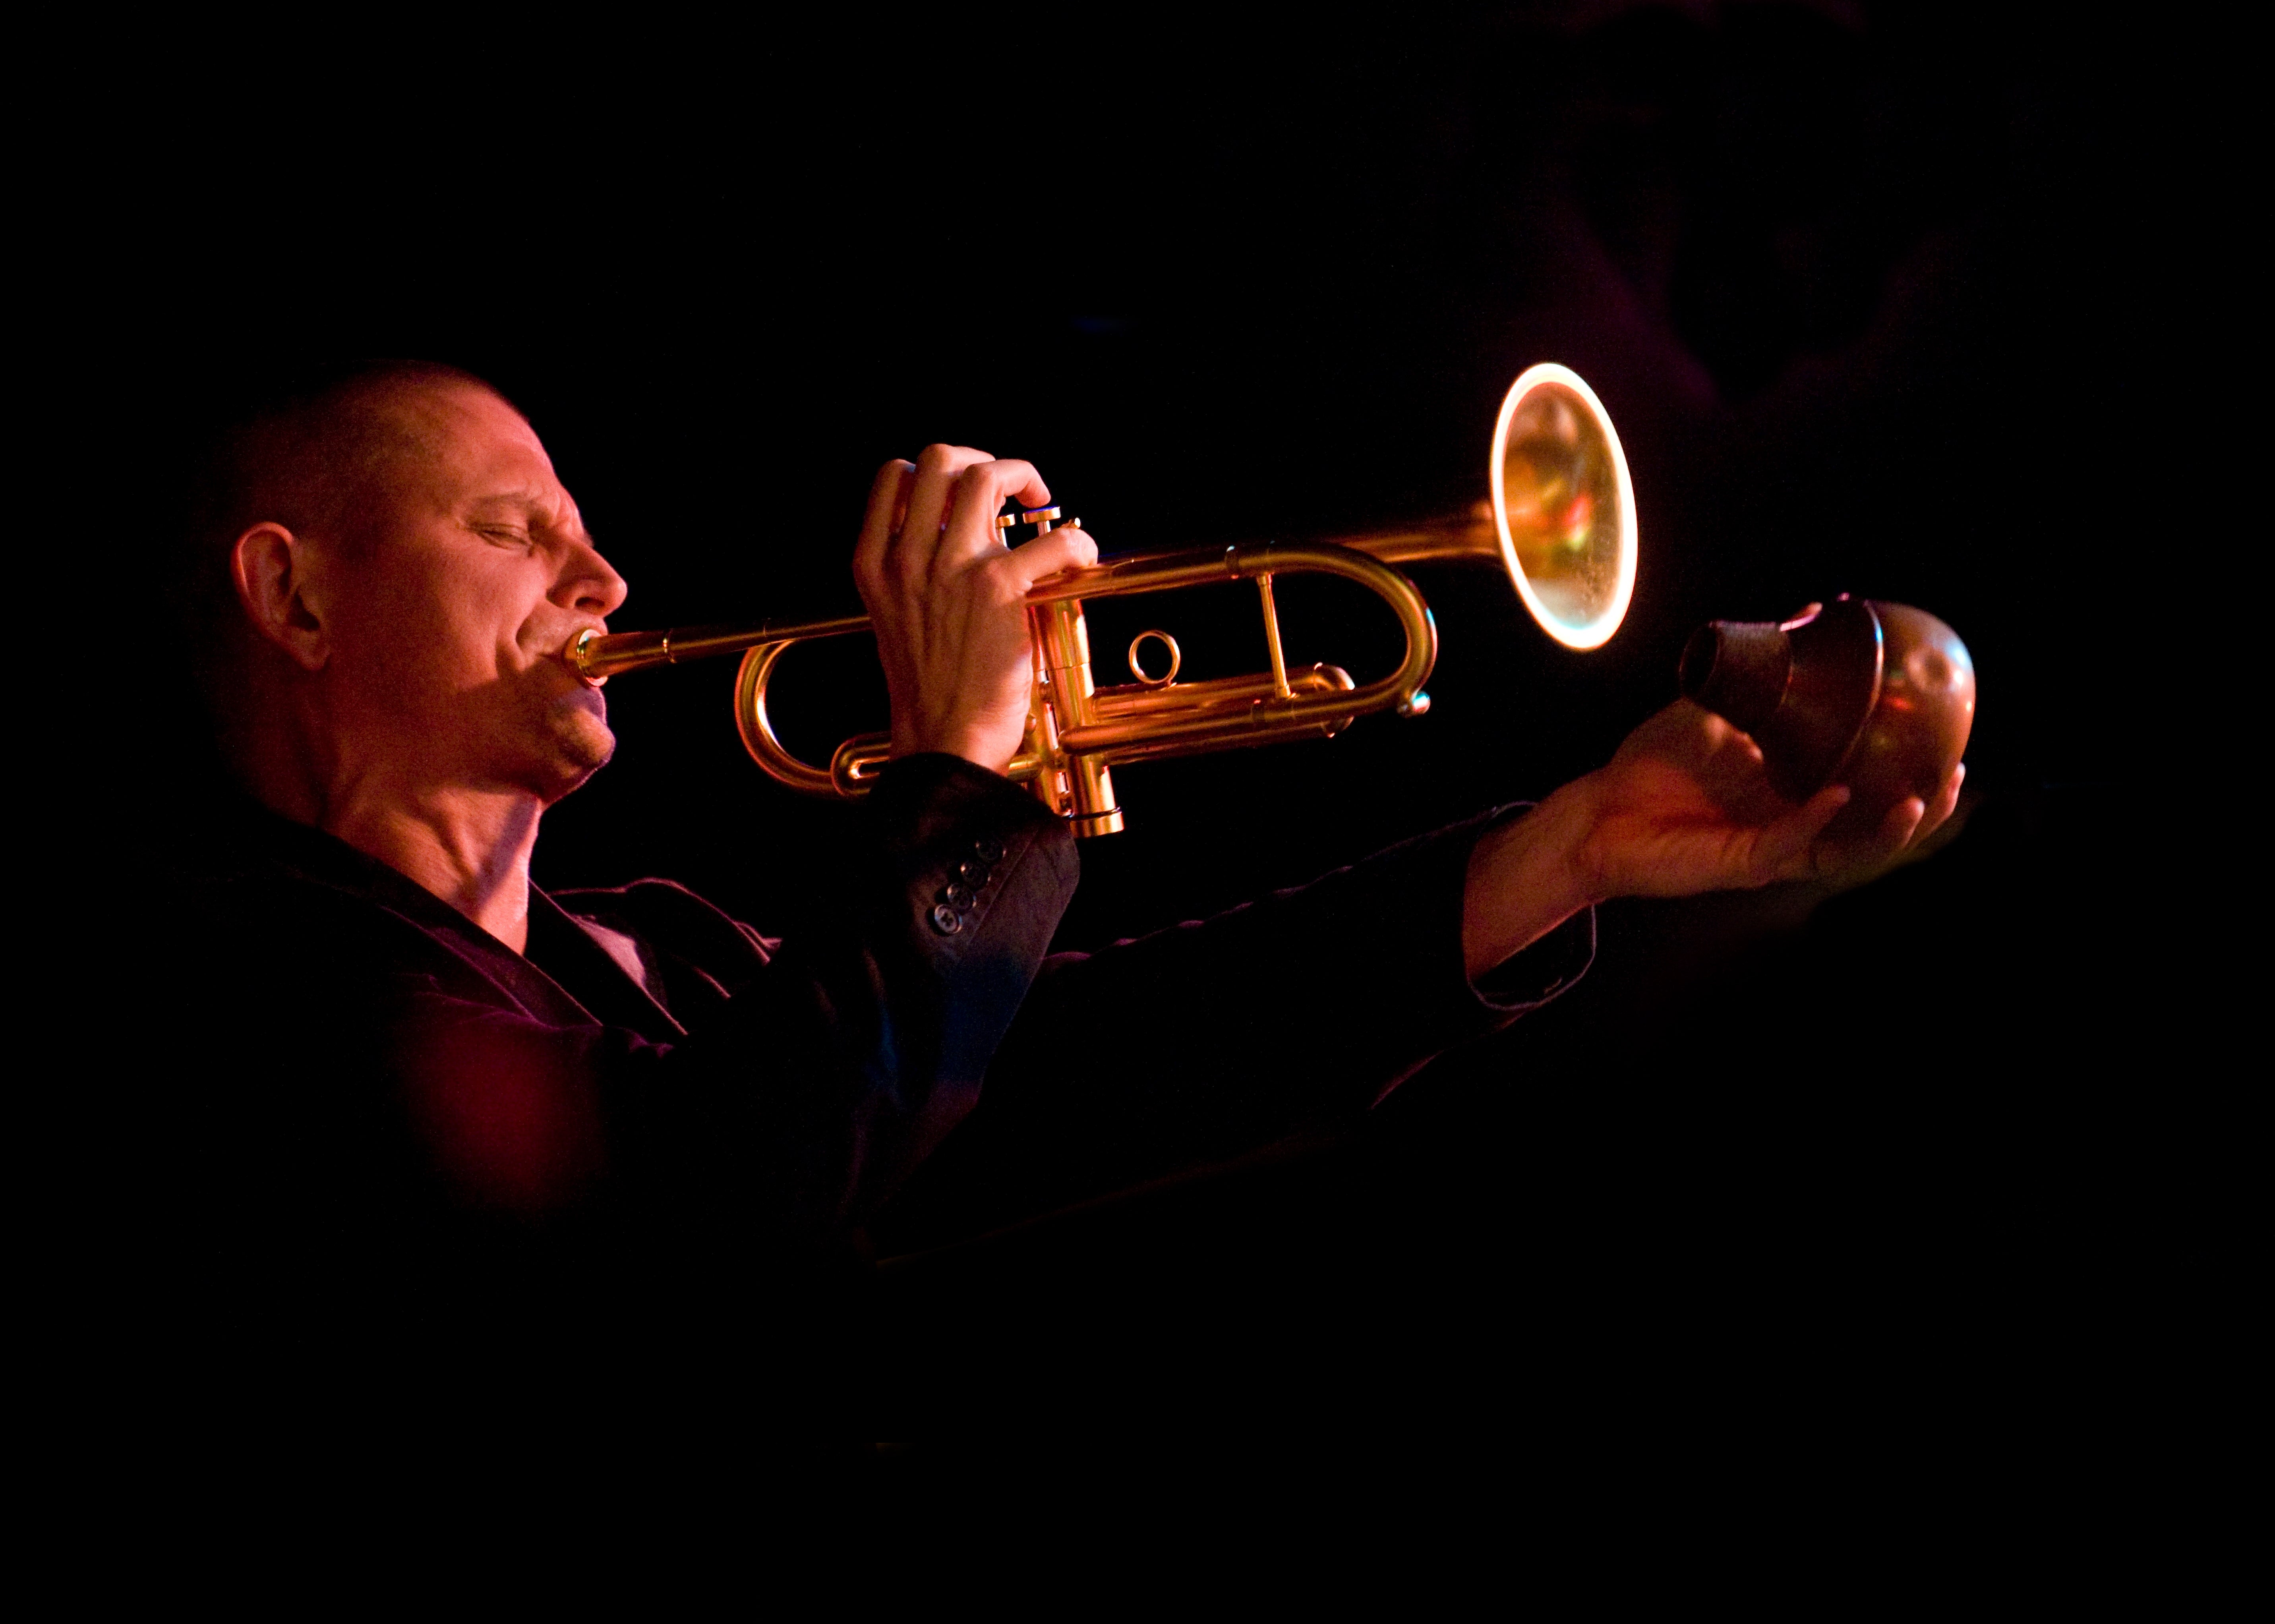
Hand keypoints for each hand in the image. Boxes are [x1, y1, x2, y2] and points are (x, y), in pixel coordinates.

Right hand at [853, 445, 1098, 774]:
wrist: (943, 742)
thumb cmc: (931, 691)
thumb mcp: (898, 620)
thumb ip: (916, 572)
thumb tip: (958, 536)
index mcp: (875, 563)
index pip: (895, 475)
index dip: (940, 469)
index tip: (969, 490)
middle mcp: (906, 556)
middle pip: (941, 459)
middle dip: (984, 460)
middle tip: (1012, 491)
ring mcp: (949, 567)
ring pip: (986, 476)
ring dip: (1024, 478)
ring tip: (1044, 506)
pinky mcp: (996, 588)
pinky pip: (1050, 538)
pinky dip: (1075, 541)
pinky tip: (1081, 556)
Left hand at [1462, 700, 1963, 975]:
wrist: (1598, 809)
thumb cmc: (1654, 764)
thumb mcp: (1717, 707)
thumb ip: (1765, 672)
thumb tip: (1812, 612)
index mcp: (1793, 791)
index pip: (1867, 790)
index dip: (1911, 776)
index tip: (1951, 745)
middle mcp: (1791, 824)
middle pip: (1872, 827)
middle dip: (1920, 810)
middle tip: (1954, 778)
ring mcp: (1770, 848)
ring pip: (1845, 848)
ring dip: (1886, 829)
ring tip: (1920, 800)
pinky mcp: (1740, 863)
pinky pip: (1790, 845)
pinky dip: (1816, 819)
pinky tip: (1840, 797)